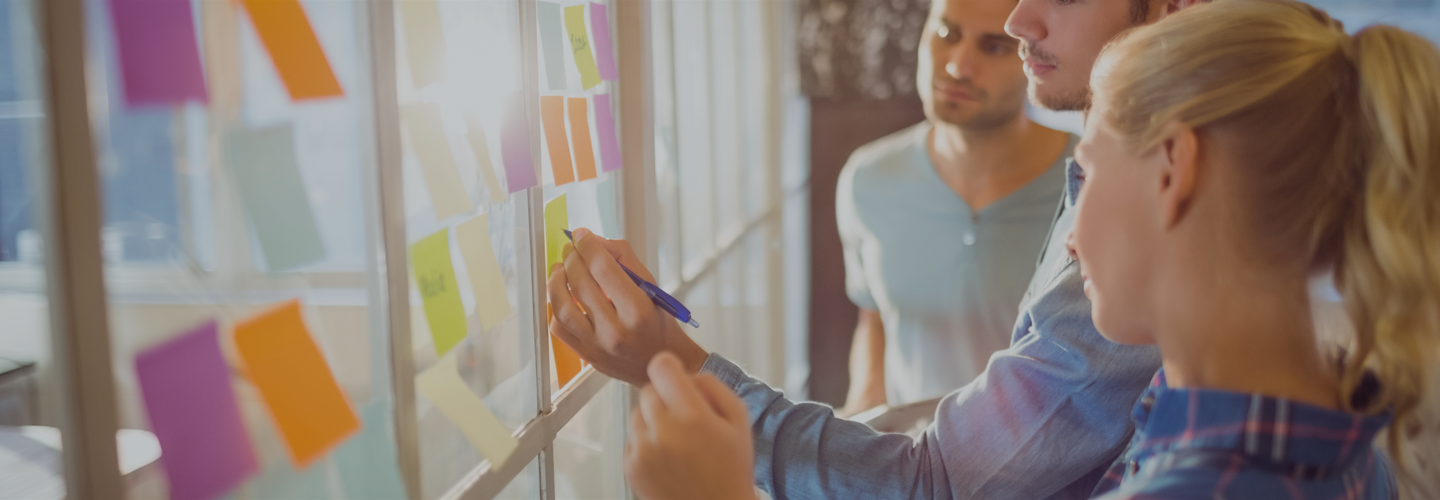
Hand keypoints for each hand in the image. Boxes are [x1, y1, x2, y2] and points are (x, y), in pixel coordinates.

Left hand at [546, 228, 708, 384]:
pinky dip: (555, 307)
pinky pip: (558, 328)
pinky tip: (562, 295)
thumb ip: (624, 259)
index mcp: (638, 311)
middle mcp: (616, 331)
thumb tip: (595, 242)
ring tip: (559, 269)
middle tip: (571, 249)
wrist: (658, 362)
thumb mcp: (651, 287)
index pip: (604, 269)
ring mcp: (597, 346)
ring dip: (556, 282)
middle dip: (572, 259)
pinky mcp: (585, 355)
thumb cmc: (656, 323)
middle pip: (581, 284)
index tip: (581, 235)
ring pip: (562, 308)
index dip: (588, 246)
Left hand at [626, 353, 756, 499]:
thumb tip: (686, 374)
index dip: (669, 366)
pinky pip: (632, 438)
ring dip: (653, 421)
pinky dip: (646, 443)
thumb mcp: (739, 419)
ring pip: (637, 413)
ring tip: (678, 443)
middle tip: (685, 419)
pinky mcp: (631, 467)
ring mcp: (643, 451)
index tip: (674, 375)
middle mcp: (663, 432)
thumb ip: (713, 386)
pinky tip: (668, 458)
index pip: (661, 367)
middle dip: (665, 398)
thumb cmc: (731, 468)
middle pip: (648, 390)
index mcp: (693, 417)